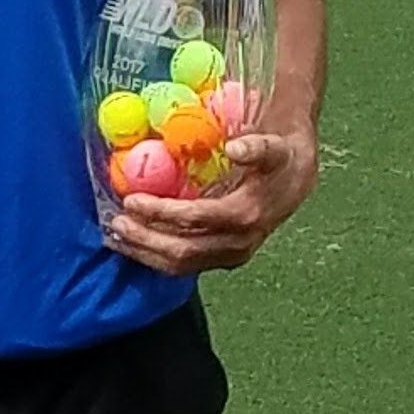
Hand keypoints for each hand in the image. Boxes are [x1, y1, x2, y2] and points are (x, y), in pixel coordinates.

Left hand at [108, 118, 318, 275]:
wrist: (296, 181)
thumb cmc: (279, 158)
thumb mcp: (274, 147)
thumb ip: (257, 147)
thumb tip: (235, 149)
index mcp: (248, 214)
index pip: (197, 219)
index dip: (162, 212)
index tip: (133, 200)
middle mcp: (239, 243)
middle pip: (183, 249)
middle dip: (146, 238)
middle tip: (116, 221)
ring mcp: (230, 256)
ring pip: (180, 265)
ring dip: (145, 252)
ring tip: (116, 235)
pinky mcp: (222, 260)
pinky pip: (184, 266)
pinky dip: (155, 256)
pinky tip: (133, 244)